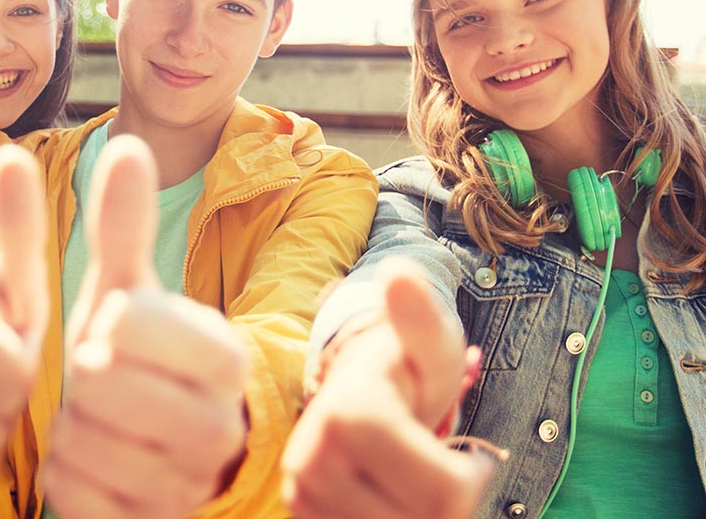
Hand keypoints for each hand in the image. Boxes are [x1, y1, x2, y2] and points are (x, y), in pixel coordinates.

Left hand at [44, 135, 249, 518]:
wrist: (159, 455)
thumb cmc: (137, 361)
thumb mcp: (126, 293)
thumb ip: (124, 228)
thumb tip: (129, 144)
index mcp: (220, 352)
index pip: (123, 321)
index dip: (102, 324)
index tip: (121, 334)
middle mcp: (220, 420)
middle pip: (96, 383)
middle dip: (81, 381)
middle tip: (104, 382)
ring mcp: (193, 481)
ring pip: (80, 443)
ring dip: (70, 430)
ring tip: (100, 421)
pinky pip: (75, 495)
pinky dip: (68, 477)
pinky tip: (95, 462)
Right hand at [281, 260, 495, 518]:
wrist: (353, 385)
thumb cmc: (406, 367)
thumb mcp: (431, 342)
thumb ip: (422, 317)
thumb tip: (399, 274)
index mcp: (350, 414)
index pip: (440, 493)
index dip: (469, 480)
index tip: (469, 456)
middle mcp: (312, 458)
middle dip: (443, 504)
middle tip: (439, 468)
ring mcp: (302, 491)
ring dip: (417, 516)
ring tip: (412, 480)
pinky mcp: (299, 513)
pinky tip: (390, 495)